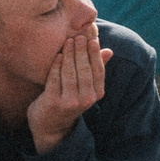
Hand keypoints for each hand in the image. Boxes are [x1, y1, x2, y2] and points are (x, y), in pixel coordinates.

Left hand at [26, 28, 112, 153]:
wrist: (50, 125)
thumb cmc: (68, 100)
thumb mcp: (85, 87)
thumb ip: (95, 69)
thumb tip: (108, 50)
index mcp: (97, 93)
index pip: (98, 69)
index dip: (95, 52)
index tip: (92, 37)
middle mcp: (87, 98)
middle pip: (85, 69)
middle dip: (82, 50)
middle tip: (79, 35)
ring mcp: (71, 101)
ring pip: (71, 73)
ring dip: (69, 55)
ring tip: (68, 41)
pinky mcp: (54, 102)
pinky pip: (55, 80)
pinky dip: (56, 66)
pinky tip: (57, 55)